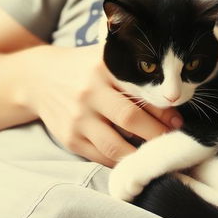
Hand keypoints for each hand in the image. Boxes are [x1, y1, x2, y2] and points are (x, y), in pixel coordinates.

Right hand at [20, 44, 181, 165]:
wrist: (38, 79)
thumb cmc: (84, 68)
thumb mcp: (105, 57)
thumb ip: (133, 65)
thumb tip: (172, 89)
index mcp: (102, 68)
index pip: (139, 90)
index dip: (162, 108)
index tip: (178, 120)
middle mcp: (89, 93)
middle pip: (129, 118)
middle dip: (156, 133)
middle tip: (174, 141)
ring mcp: (77, 118)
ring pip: (114, 144)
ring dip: (139, 154)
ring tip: (156, 155)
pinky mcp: (69, 138)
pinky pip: (100, 156)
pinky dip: (120, 160)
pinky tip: (134, 159)